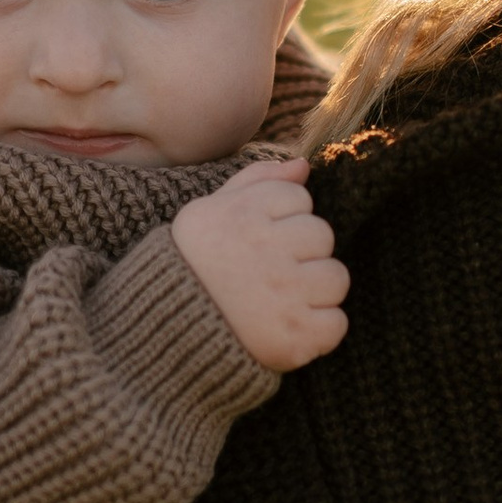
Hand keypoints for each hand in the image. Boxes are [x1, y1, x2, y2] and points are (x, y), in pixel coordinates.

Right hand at [170, 158, 349, 371]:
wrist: (165, 330)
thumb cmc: (194, 264)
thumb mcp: (211, 212)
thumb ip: (257, 182)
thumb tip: (303, 165)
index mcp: (244, 214)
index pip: (300, 198)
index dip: (284, 219)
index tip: (261, 240)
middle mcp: (266, 250)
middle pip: (323, 235)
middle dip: (303, 253)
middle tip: (272, 273)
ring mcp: (283, 295)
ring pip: (336, 278)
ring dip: (316, 291)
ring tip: (283, 300)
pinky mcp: (294, 336)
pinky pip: (336, 324)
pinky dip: (319, 330)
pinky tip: (290, 327)